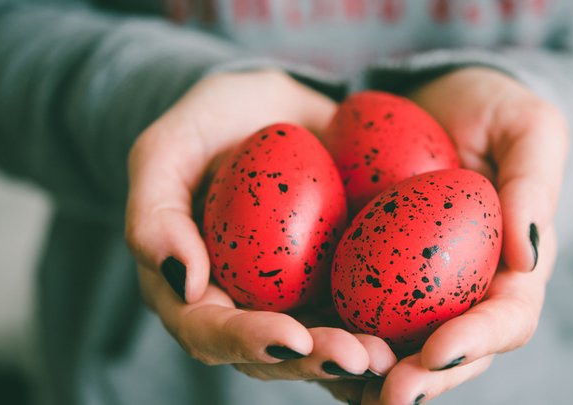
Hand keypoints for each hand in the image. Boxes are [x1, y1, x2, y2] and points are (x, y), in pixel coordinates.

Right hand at [126, 70, 395, 381]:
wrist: (272, 109)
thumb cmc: (210, 125)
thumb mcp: (167, 149)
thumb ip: (154, 211)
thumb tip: (184, 280)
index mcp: (192, 289)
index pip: (210, 331)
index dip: (247, 342)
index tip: (291, 337)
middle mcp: (245, 306)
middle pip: (274, 354)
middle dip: (316, 362)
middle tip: (361, 357)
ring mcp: (295, 299)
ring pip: (323, 345)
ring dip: (358, 360)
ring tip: (394, 356)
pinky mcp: (338, 283)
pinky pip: (362, 313)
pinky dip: (389, 330)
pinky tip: (418, 333)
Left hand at [355, 68, 568, 403]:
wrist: (434, 103)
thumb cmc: (492, 111)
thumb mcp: (529, 126)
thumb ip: (536, 181)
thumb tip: (528, 254)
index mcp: (515, 268)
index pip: (509, 318)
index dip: (478, 340)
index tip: (439, 348)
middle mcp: (466, 291)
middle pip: (452, 353)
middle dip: (424, 379)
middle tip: (390, 393)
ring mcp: (417, 290)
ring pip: (401, 348)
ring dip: (374, 373)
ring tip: (341, 378)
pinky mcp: (372, 276)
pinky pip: (356, 312)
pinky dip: (335, 334)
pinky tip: (305, 344)